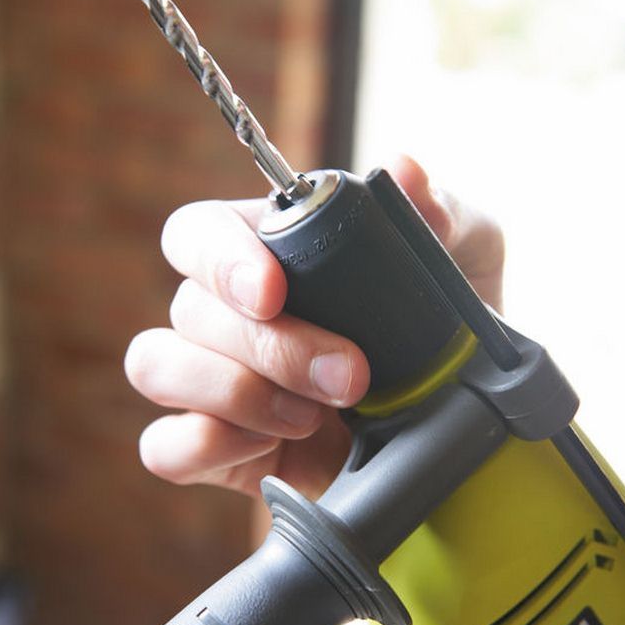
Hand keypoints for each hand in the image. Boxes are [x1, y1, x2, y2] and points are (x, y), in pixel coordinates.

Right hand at [124, 155, 504, 498]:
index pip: (198, 232)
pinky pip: (166, 447)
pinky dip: (209, 445)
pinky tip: (272, 445)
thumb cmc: (446, 334)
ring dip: (234, 392)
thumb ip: (444, 216)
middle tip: (350, 378)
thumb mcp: (468, 266)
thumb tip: (407, 173)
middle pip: (187, 307)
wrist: (455, 433)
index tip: (273, 291)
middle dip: (269, 346)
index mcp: (265, 252)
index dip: (220, 257)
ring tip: (311, 417)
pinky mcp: (216, 450)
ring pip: (156, 366)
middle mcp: (225, 312)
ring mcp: (212, 383)